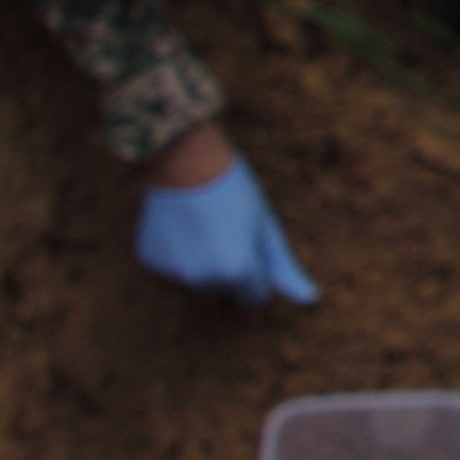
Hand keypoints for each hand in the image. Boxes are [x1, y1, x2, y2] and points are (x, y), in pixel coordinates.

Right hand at [137, 156, 318, 305]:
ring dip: (203, 262)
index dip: (258, 270)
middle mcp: (203, 280)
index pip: (255, 296)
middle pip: (225, 290)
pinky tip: (181, 224)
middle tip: (226, 227)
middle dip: (230, 268)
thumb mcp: (265, 226)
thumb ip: (284, 268)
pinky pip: (172, 266)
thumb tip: (310, 300)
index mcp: (237, 272)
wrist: (185, 159)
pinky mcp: (149, 261)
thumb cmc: (234, 190)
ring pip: (198, 279)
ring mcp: (172, 273)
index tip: (252, 242)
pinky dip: (177, 252)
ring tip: (203, 223)